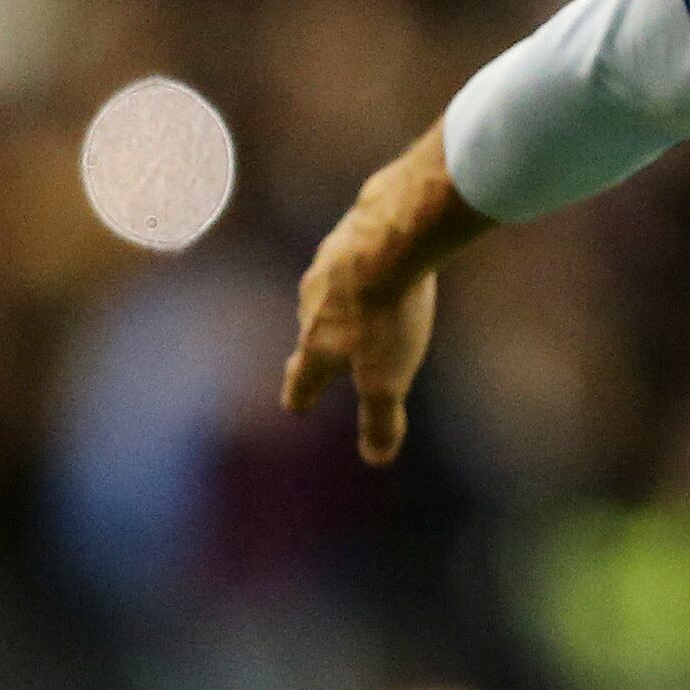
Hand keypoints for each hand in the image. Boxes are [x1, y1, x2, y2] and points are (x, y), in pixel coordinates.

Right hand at [282, 224, 437, 465]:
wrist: (393, 235)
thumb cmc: (386, 313)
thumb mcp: (386, 378)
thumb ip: (379, 419)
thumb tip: (376, 459)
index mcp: (316, 343)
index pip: (301, 379)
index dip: (300, 395)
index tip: (296, 406)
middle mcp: (312, 303)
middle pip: (310, 332)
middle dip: (317, 346)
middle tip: (322, 355)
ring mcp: (329, 262)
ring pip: (328, 291)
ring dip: (338, 303)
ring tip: (352, 309)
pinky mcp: (353, 230)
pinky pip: (354, 255)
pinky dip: (364, 266)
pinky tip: (381, 261)